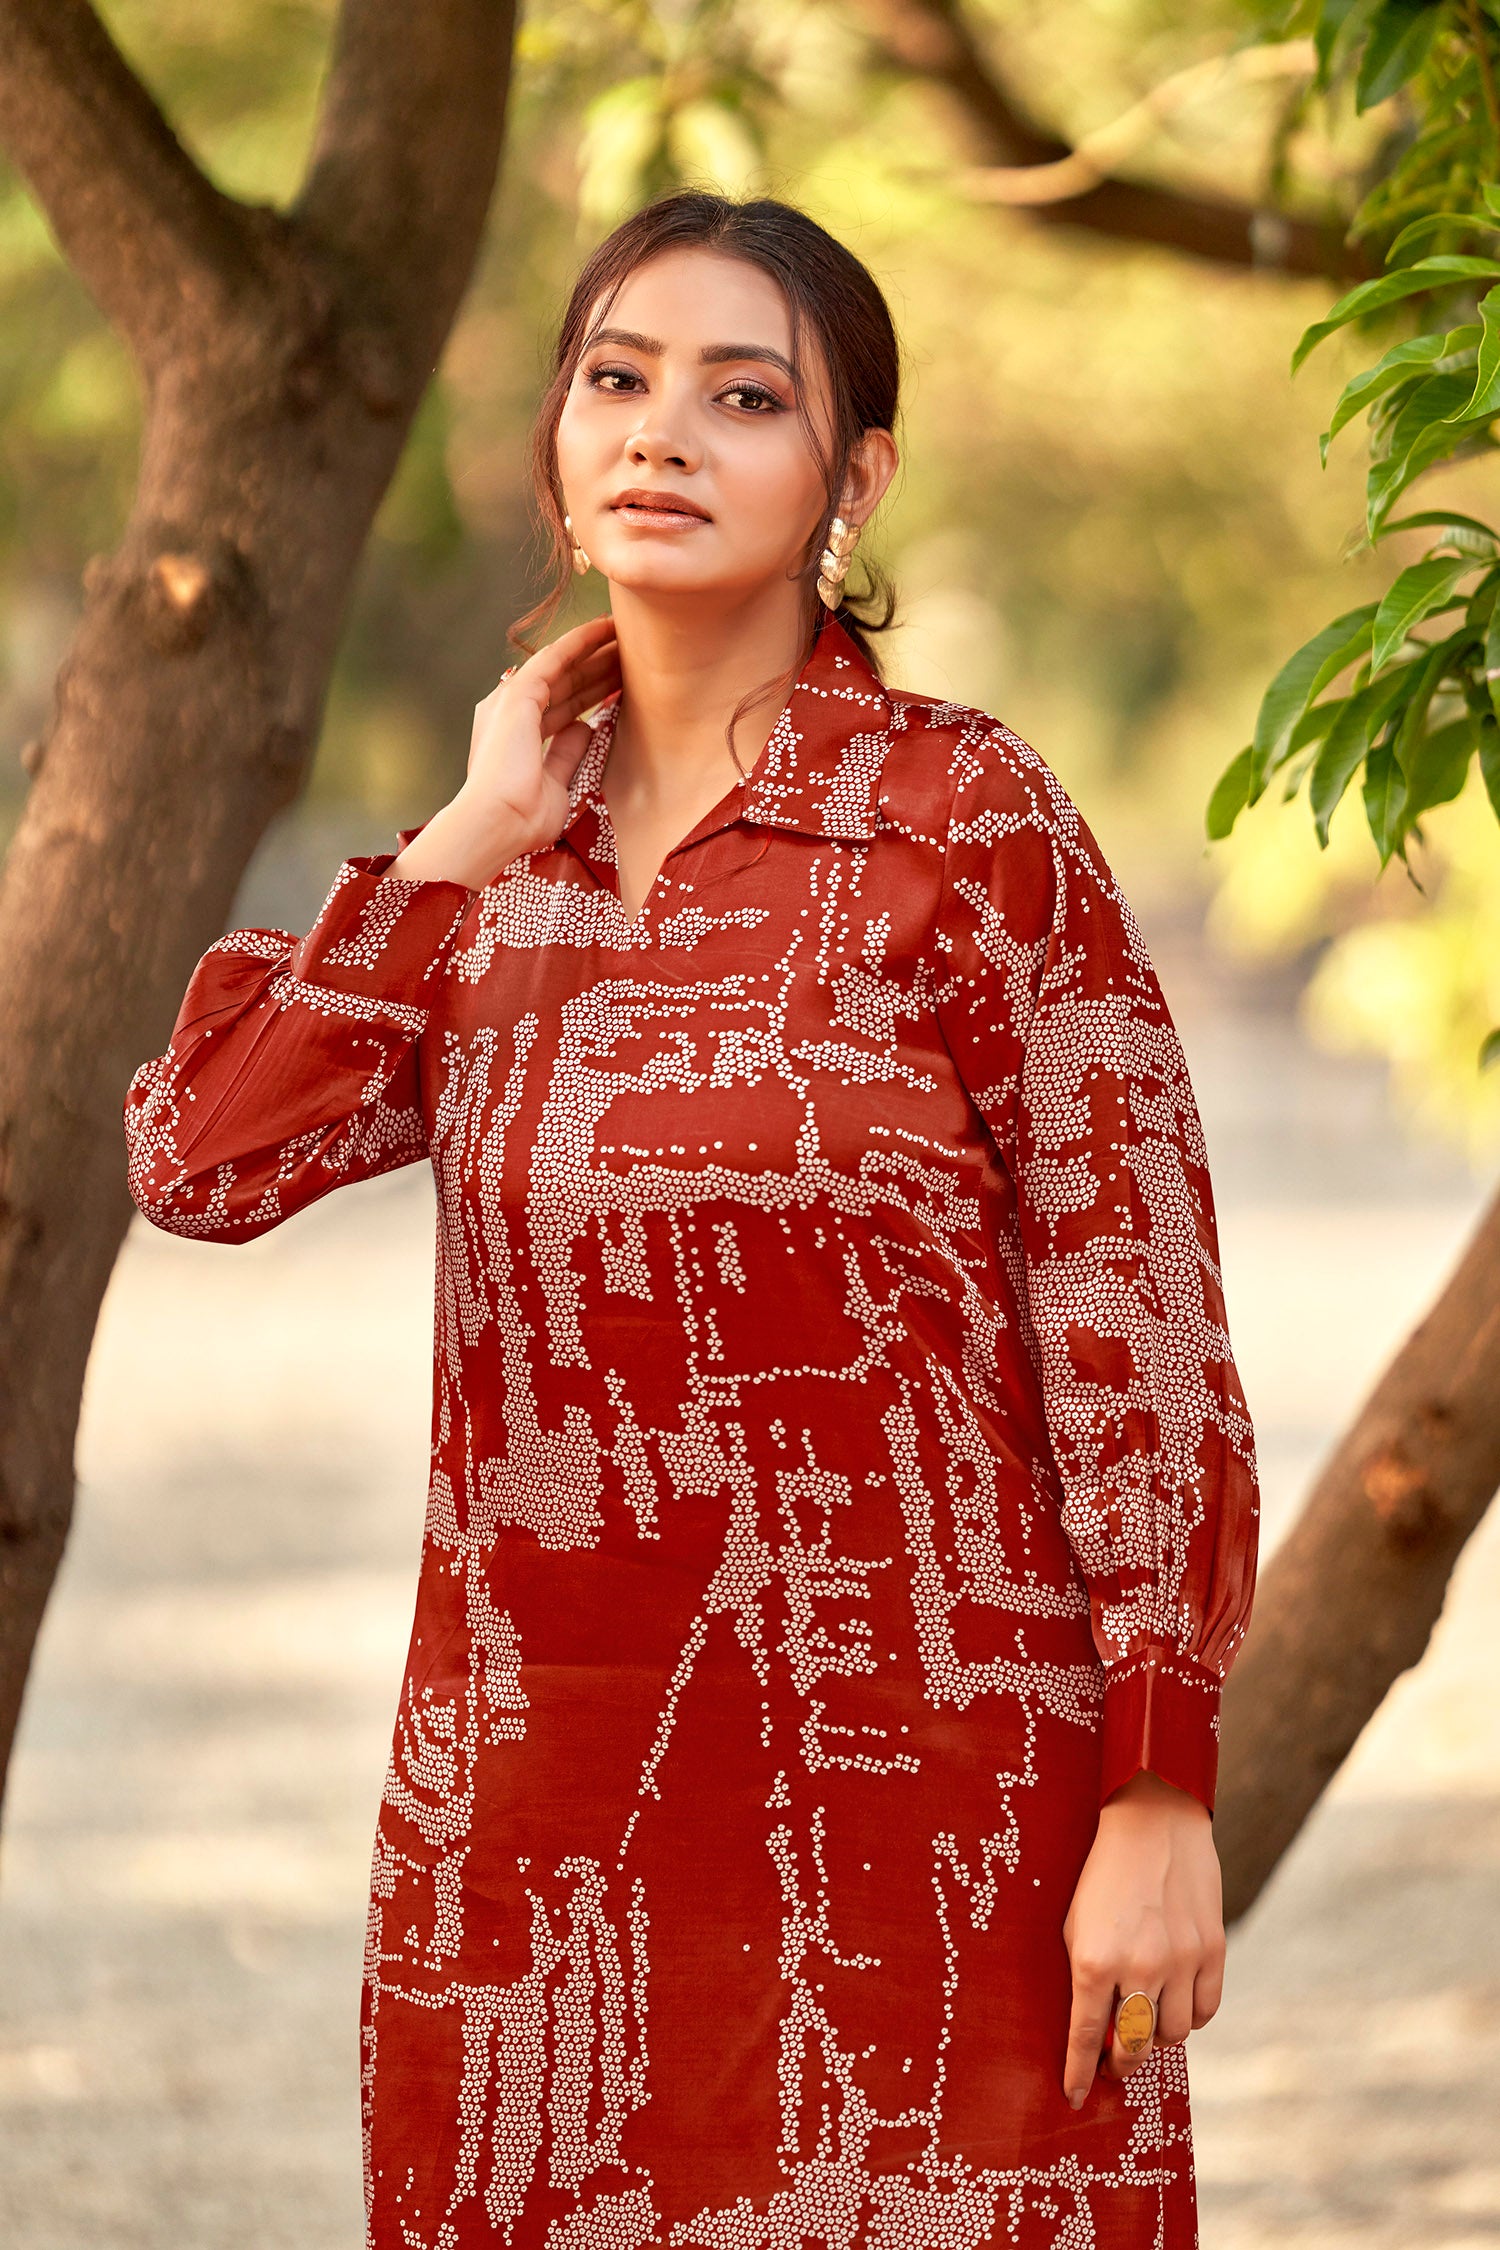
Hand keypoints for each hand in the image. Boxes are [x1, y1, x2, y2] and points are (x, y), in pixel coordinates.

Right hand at [391, 613, 621, 888]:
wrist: (499, 822)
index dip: (592, 695)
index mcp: (518, 739)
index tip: (620, 684)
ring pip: (561, 666)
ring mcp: (512, 701)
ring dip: (593, 649)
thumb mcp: (557, 784)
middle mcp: (511, 714)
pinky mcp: (518, 693)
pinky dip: (578, 641)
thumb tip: (585, 727)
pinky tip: (603, 627)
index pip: (563, 709)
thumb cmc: (524, 819)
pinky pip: (554, 657)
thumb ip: (567, 753)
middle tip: (631, 655)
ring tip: (625, 632)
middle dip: (598, 670)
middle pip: (565, 685)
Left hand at [1060, 1768, 1225, 2109]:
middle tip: (1117, 2063)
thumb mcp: (1076, 1923)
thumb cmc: (1103, 1875)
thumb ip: (1084, 1977)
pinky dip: (1190, 2016)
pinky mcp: (1212, 1951)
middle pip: (1133, 2047)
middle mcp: (1138, 1967)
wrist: (1153, 1824)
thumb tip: (1095, 2029)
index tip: (1076, 2096)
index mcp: (1093, 1960)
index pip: (1085, 2038)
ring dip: (1157, 2036)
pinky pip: (1205, 2011)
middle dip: (1121, 2065)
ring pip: (1172, 2035)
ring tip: (1147, 2020)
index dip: (1079, 2073)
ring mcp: (1179, 1961)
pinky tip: (1177, 2003)